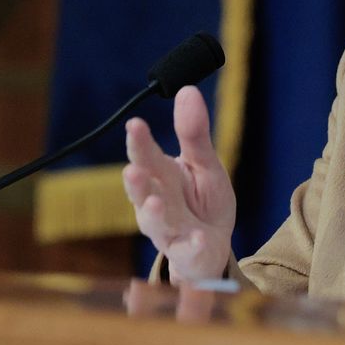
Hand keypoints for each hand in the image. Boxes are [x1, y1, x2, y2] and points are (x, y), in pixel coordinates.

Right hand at [122, 85, 235, 282]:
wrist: (211, 247)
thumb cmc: (202, 202)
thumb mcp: (205, 165)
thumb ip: (194, 133)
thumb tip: (187, 90)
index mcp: (161, 176)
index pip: (146, 157)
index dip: (139, 142)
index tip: (135, 125)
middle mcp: (158, 203)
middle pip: (143, 192)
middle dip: (137, 183)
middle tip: (132, 170)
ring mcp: (169, 231)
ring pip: (156, 224)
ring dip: (154, 214)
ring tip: (156, 203)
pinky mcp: (186, 254)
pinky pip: (186, 251)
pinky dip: (190, 245)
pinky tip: (197, 237)